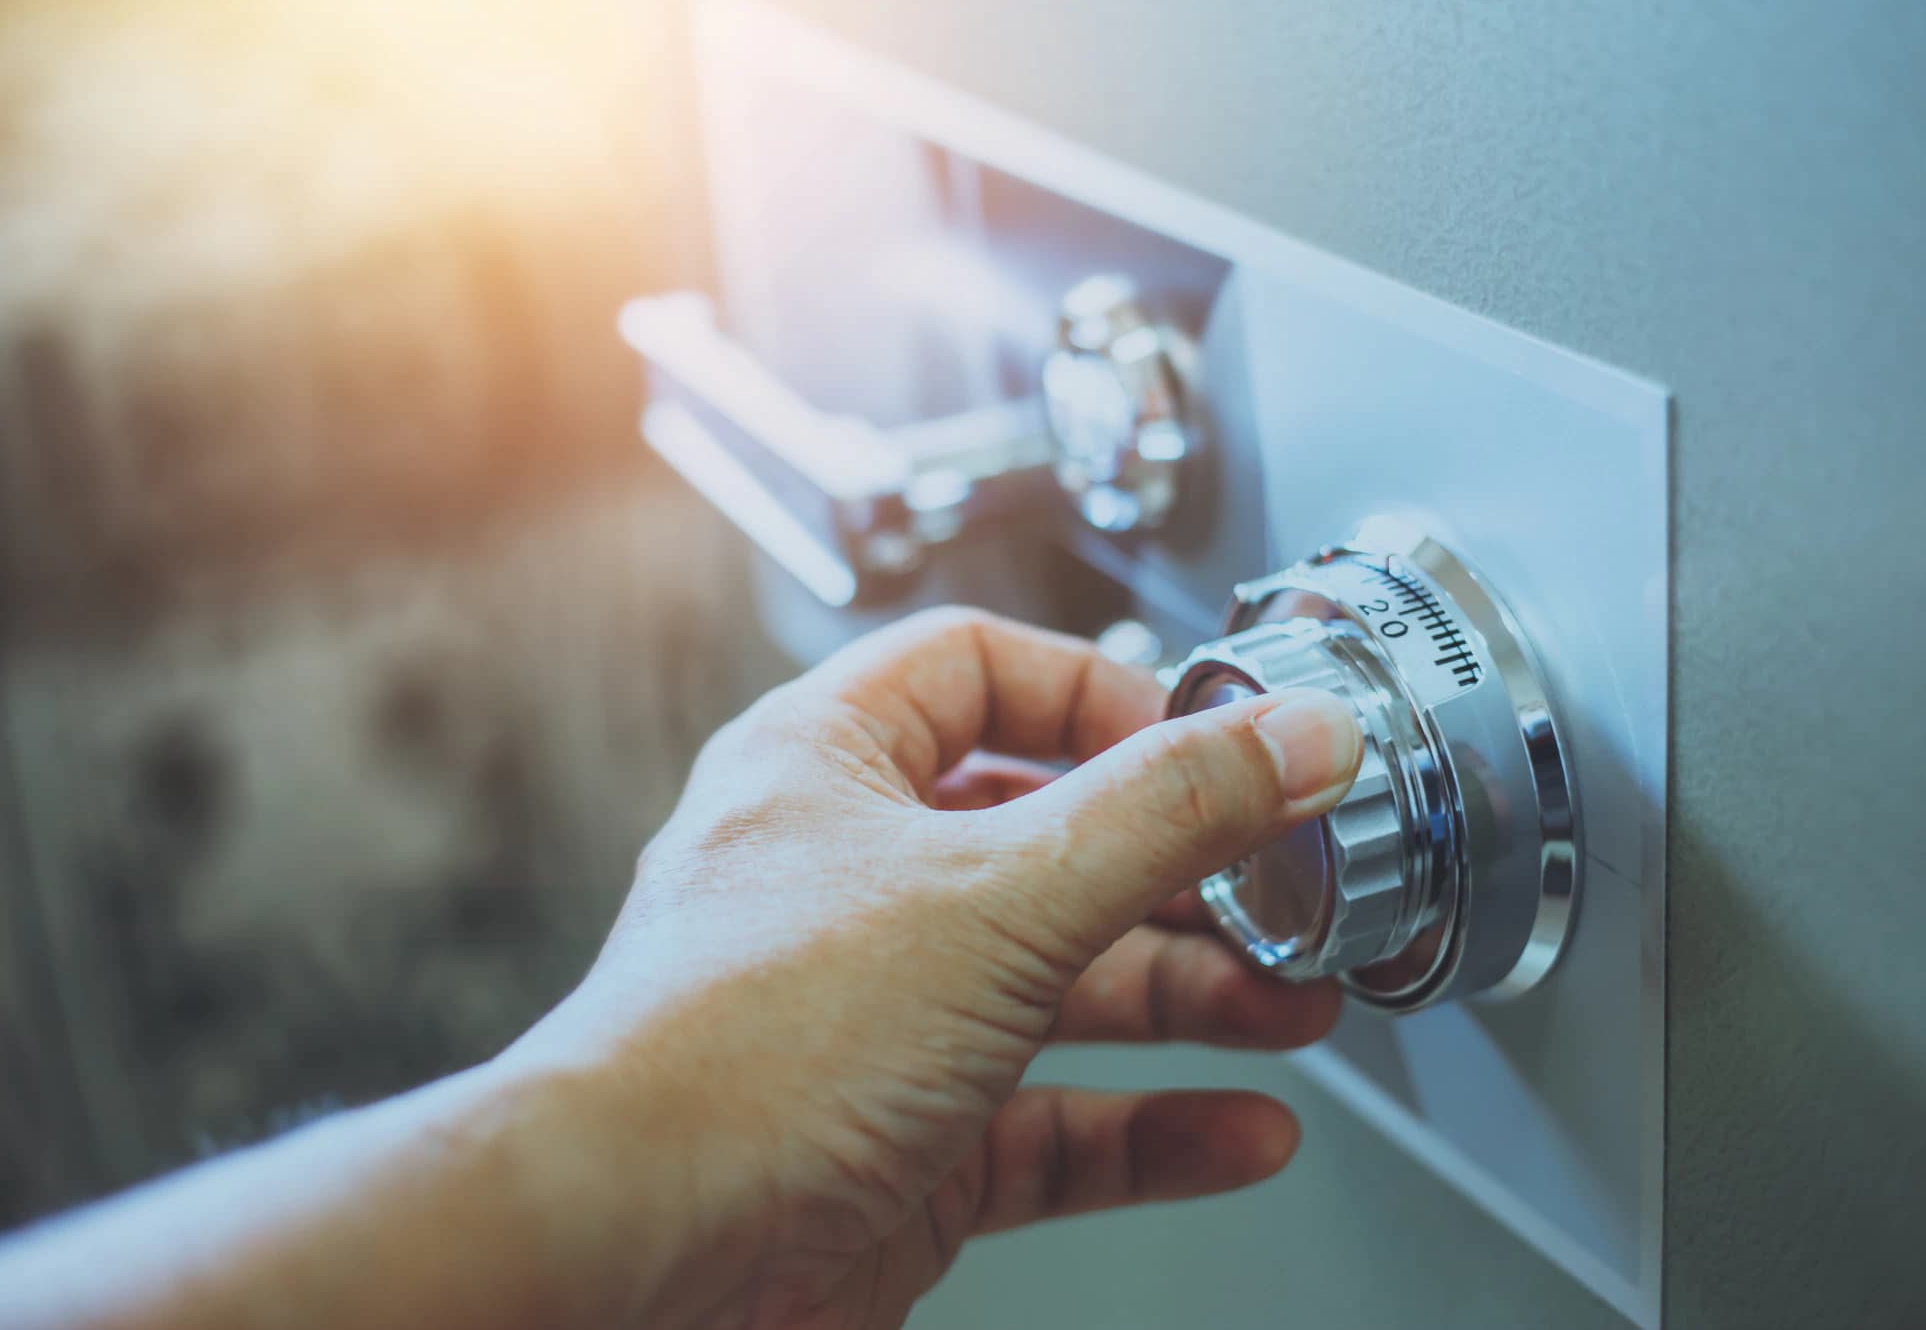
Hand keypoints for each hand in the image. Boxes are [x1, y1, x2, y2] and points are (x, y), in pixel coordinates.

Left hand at [511, 607, 1362, 1328]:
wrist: (637, 1254)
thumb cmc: (741, 1054)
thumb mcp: (996, 896)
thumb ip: (1162, 813)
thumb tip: (1288, 735)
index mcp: (829, 766)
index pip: (979, 671)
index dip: (1102, 696)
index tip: (1209, 742)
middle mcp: (850, 881)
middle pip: (1047, 840)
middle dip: (1177, 873)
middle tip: (1277, 889)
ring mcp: (878, 1015)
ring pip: (1060, 984)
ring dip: (1185, 998)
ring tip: (1287, 1005)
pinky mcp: (906, 1139)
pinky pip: (1054, 1120)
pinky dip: (1150, 1124)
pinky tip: (1236, 1129)